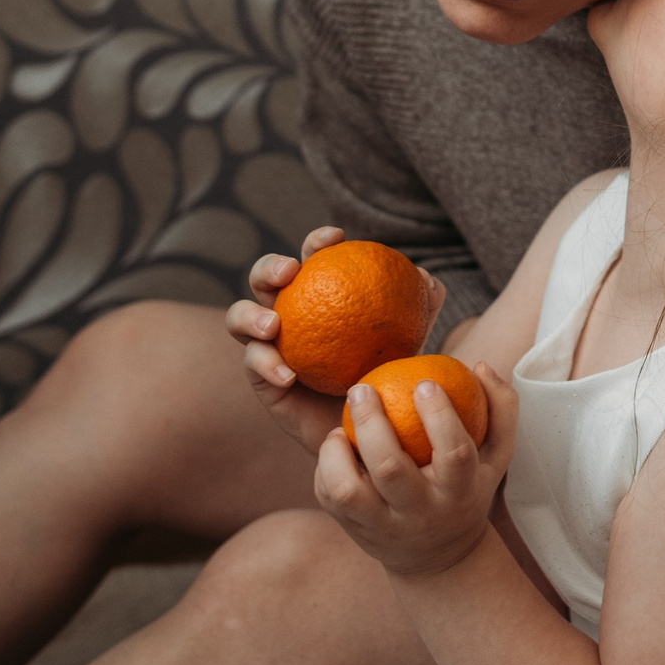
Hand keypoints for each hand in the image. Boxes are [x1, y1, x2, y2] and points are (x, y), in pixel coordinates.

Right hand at [227, 228, 447, 454]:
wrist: (369, 427)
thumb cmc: (390, 372)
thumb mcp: (412, 337)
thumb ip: (422, 305)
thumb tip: (425, 276)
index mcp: (319, 291)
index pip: (313, 256)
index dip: (318, 241)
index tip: (336, 237)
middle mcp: (289, 311)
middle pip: (263, 277)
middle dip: (269, 267)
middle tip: (290, 272)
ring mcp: (269, 342)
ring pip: (239, 317)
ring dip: (249, 315)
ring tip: (272, 324)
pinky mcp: (261, 377)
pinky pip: (254, 364)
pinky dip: (267, 365)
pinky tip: (288, 375)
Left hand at [316, 364, 516, 578]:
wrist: (440, 557)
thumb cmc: (468, 488)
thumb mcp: (496, 455)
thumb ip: (500, 408)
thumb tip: (481, 365)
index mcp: (459, 492)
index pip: (453, 453)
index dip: (439, 415)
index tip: (424, 381)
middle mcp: (420, 512)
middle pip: (390, 469)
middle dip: (371, 423)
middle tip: (362, 388)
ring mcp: (384, 525)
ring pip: (348, 491)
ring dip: (336, 452)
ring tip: (338, 427)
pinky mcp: (355, 530)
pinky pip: (330, 497)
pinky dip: (326, 468)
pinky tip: (335, 444)